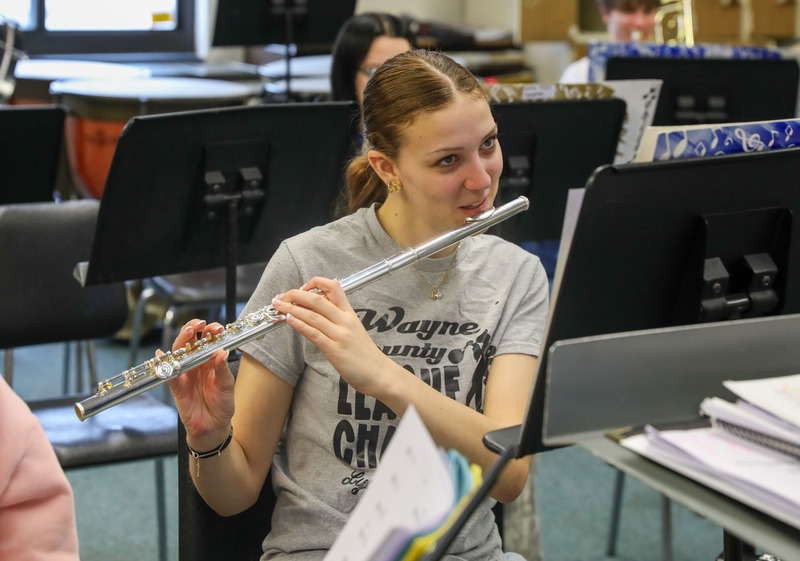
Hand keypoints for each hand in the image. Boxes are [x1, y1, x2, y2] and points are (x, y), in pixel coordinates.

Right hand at [164, 319, 235, 448]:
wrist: (213, 426)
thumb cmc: (222, 404)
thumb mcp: (227, 385)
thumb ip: (223, 369)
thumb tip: (222, 352)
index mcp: (210, 360)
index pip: (208, 340)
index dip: (211, 331)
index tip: (216, 328)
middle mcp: (196, 364)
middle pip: (190, 341)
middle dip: (193, 329)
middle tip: (199, 324)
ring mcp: (185, 373)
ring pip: (179, 353)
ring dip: (181, 341)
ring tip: (187, 332)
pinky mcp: (176, 386)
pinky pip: (167, 374)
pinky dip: (163, 365)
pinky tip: (161, 355)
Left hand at [272, 278, 394, 397]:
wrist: (379, 373)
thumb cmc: (365, 354)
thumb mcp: (354, 329)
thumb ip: (338, 319)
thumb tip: (317, 311)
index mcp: (350, 313)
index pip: (333, 287)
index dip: (315, 283)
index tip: (302, 287)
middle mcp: (345, 321)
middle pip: (318, 299)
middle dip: (295, 295)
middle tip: (281, 296)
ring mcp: (340, 335)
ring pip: (312, 315)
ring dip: (291, 308)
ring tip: (278, 305)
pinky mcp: (335, 350)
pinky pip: (314, 333)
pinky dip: (300, 324)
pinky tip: (289, 320)